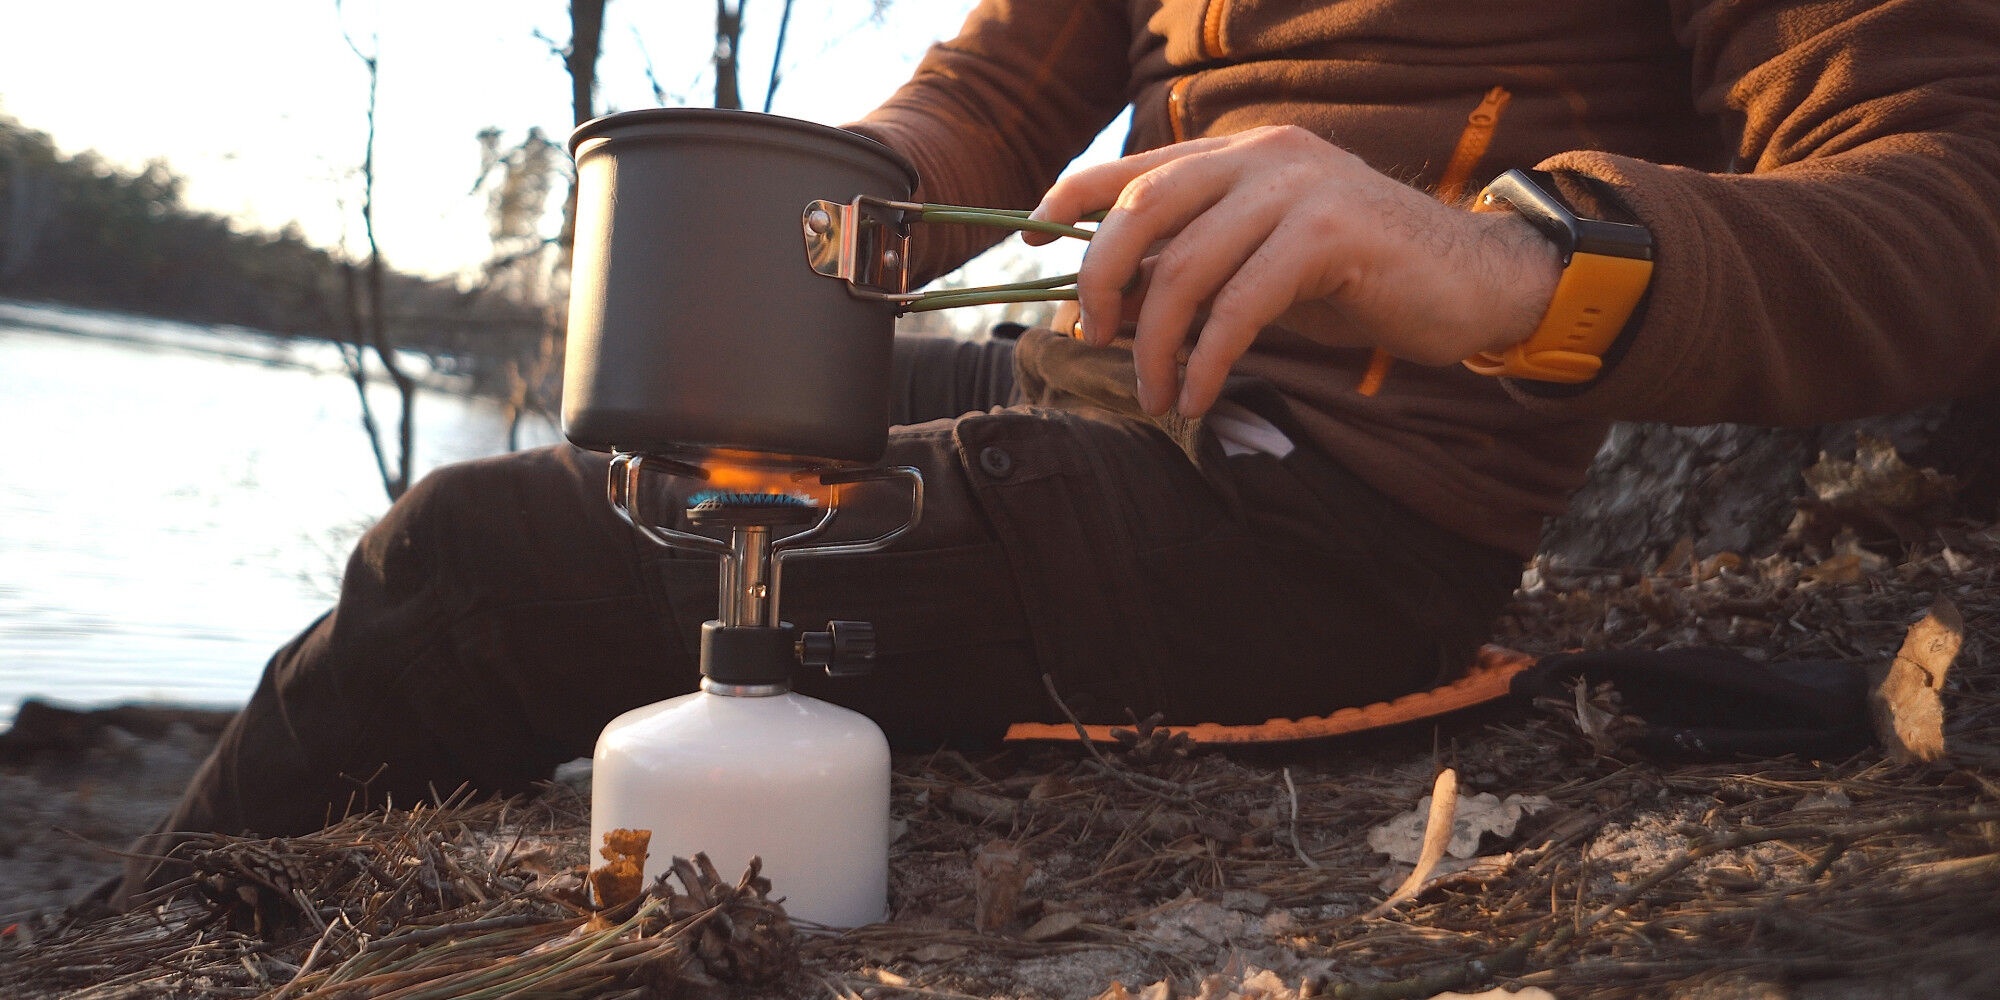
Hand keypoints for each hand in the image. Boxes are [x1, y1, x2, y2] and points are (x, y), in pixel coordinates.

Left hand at [1026, 126, 1562, 415]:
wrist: (1471, 282)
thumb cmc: (1361, 279)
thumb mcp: (1263, 267)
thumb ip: (1197, 269)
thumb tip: (1111, 304)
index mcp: (1239, 156)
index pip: (1133, 169)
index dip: (1071, 198)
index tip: (1031, 238)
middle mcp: (1262, 156)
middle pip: (1142, 211)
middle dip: (1101, 281)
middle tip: (1091, 340)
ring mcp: (1296, 188)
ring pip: (1187, 266)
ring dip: (1155, 342)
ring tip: (1154, 392)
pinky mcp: (1328, 233)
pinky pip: (1239, 304)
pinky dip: (1206, 357)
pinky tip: (1196, 393)